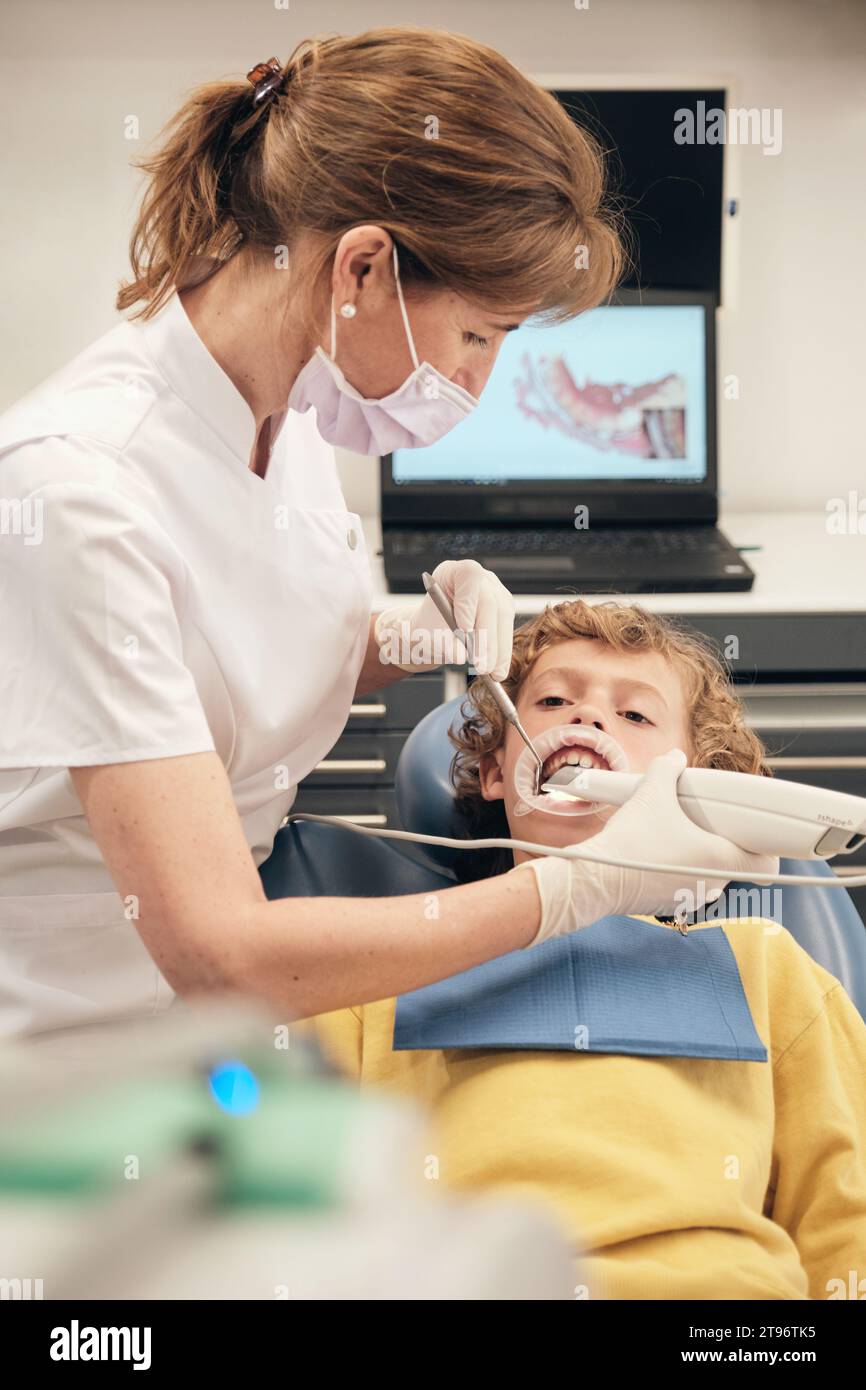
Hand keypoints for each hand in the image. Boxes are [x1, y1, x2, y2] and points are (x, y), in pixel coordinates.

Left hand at [375, 559, 514, 678]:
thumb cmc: (429, 627)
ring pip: (503, 618)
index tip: (464, 631)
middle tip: (482, 665)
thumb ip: (443, 642)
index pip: (469, 579)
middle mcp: (480, 578)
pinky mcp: (505, 609)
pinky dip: (502, 652)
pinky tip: (498, 669)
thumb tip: (460, 656)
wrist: (435, 631)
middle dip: (487, 638)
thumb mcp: (430, 633)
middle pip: (491, 603)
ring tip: (492, 673)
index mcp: (454, 571)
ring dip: (499, 649)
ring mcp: (496, 592)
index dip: (468, 604)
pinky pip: (507, 629)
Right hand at [515, 748, 779, 945]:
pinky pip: (684, 883)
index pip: (767, 864)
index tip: (757, 833)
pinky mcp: (668, 904)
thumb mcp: (652, 793)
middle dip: (722, 841)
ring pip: (708, 874)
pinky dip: (677, 869)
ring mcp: (691, 897)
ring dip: (699, 856)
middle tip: (705, 821)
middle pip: (734, 863)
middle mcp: (712, 883)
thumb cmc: (632, 841)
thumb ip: (667, 770)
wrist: (597, 880)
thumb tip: (674, 757)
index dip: (767, 847)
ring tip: (677, 834)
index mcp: (721, 859)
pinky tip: (657, 853)